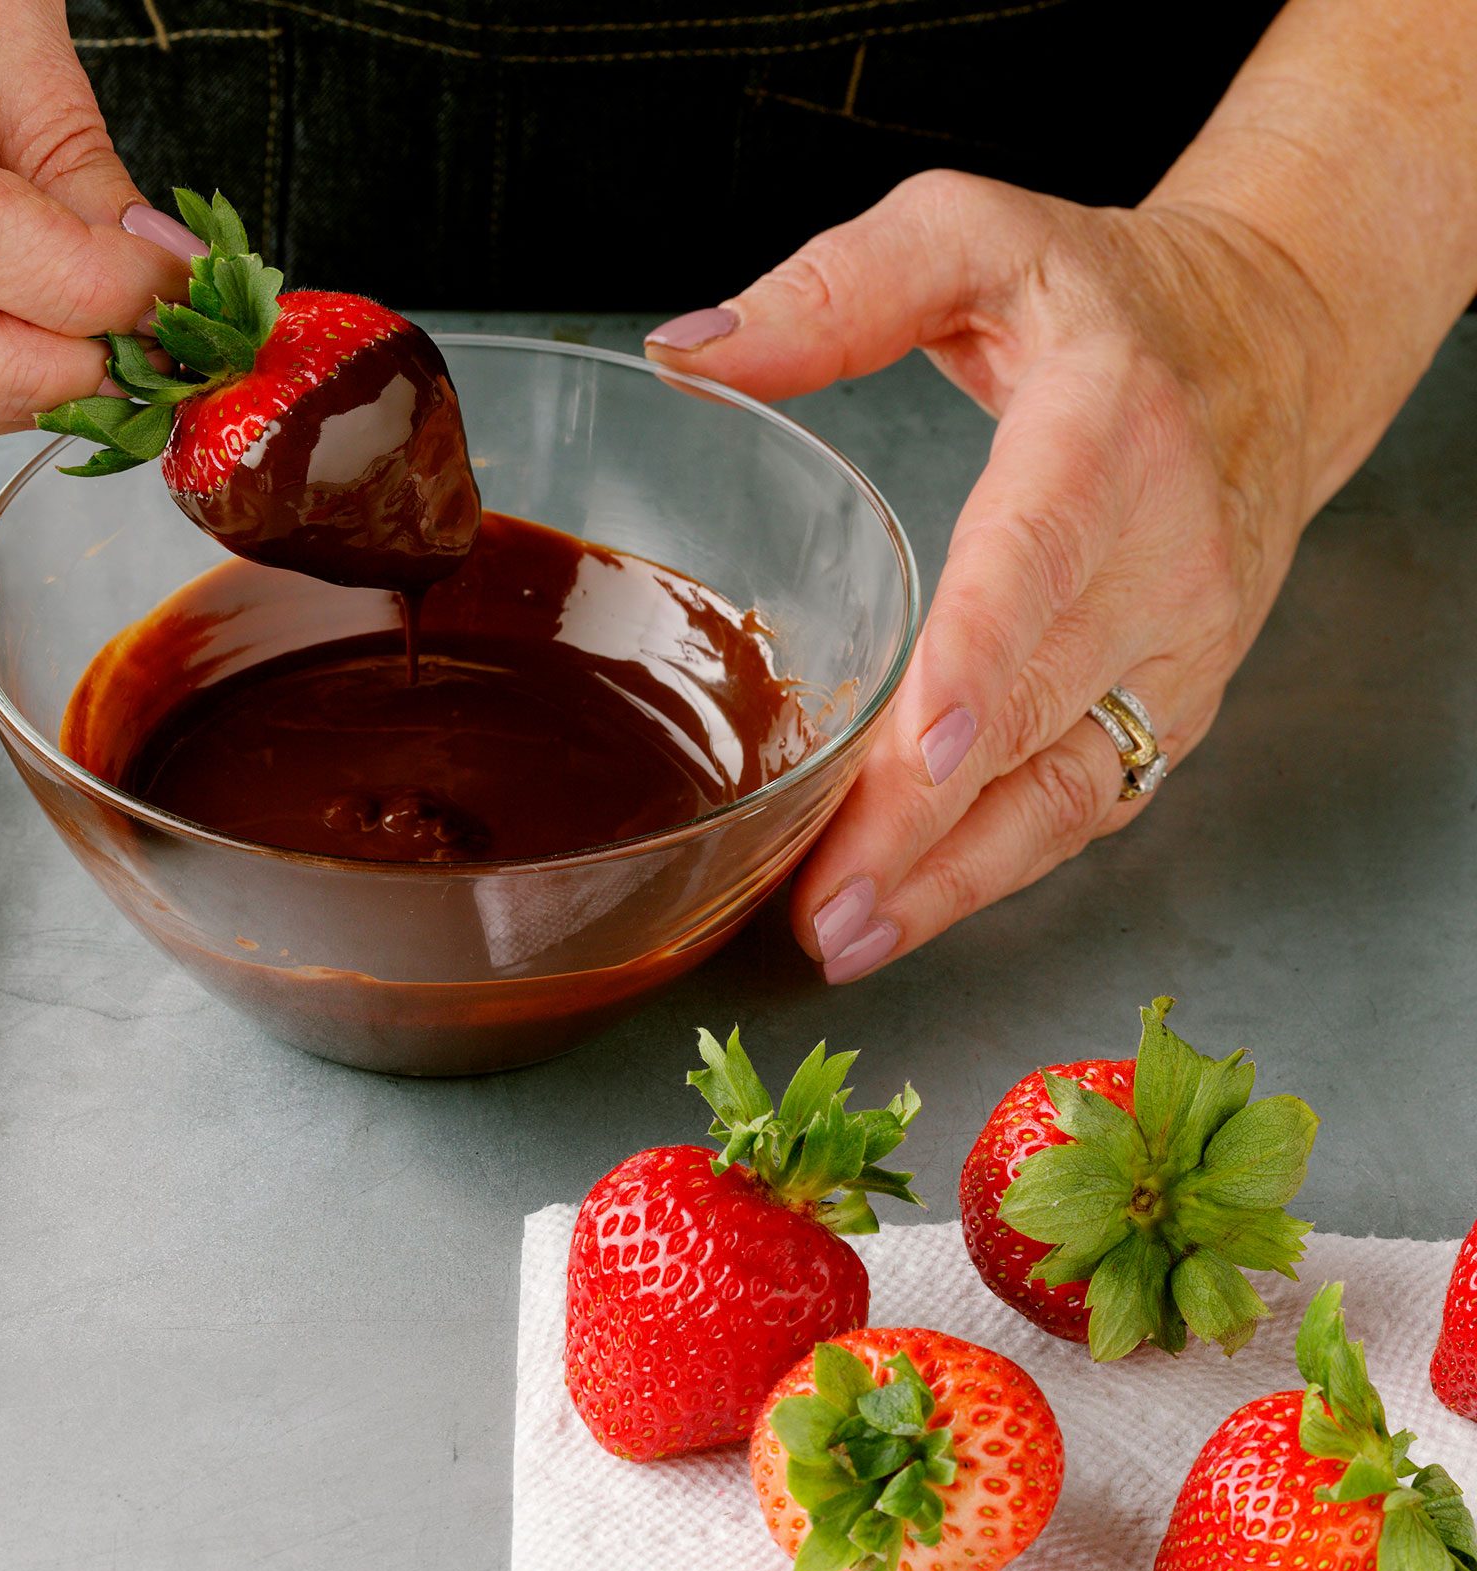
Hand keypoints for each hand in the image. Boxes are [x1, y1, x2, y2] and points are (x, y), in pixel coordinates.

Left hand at [646, 170, 1335, 980]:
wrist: (1274, 348)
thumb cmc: (1102, 299)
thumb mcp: (974, 236)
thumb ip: (838, 288)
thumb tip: (691, 354)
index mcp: (1103, 432)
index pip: (1037, 560)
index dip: (977, 666)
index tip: (910, 758)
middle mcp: (1158, 557)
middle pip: (1037, 712)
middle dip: (924, 824)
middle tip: (821, 907)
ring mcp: (1178, 647)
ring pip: (1066, 788)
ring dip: (954, 879)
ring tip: (845, 940)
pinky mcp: (1172, 702)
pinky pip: (1083, 803)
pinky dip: (992, 870)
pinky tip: (901, 912)